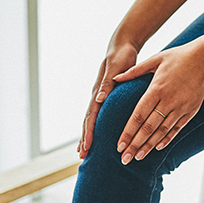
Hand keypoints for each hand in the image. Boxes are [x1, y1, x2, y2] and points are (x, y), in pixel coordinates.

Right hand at [78, 43, 137, 158]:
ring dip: (88, 135)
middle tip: (82, 156)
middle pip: (88, 121)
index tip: (87, 146)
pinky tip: (98, 136)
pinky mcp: (106, 96)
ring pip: (91, 120)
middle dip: (85, 138)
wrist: (121, 46)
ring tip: (85, 151)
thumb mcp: (115, 68)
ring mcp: (100, 97)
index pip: (91, 116)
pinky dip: (95, 127)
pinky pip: (98, 115)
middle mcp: (97, 96)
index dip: (89, 132)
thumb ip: (107, 83)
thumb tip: (99, 99)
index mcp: (99, 91)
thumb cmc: (121, 56)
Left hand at [113, 40, 203, 164]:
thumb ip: (134, 71)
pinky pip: (177, 128)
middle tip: (124, 159)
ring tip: (138, 157)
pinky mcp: (191, 110)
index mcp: (156, 89)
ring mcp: (181, 107)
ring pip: (162, 131)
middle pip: (148, 128)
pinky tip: (157, 148)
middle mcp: (168, 101)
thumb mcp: (155, 59)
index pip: (138, 116)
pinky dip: (167, 139)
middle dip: (135, 145)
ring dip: (149, 146)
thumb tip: (115, 78)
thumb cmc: (179, 56)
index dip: (128, 133)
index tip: (119, 145)